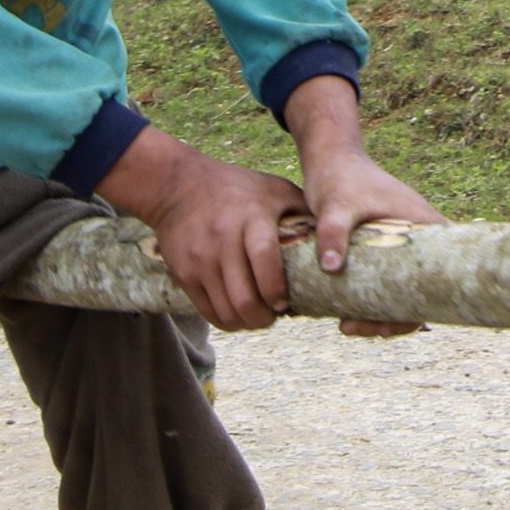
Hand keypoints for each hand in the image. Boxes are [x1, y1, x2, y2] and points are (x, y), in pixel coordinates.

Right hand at [103, 132, 308, 331]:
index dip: (277, 290)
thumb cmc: (237, 188)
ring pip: (227, 311)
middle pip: (245, 298)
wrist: (177, 186)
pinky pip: (207, 311)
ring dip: (247, 323)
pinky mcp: (183, 272)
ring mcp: (201, 258)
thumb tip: (333, 239)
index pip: (265, 260)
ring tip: (259, 316)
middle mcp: (223, 239)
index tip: (286, 302)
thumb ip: (302, 211)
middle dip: (265, 318)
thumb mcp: (273, 189)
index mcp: (251, 217)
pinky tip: (239, 313)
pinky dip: (227, 320)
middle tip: (275, 315)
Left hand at [297, 144, 444, 337]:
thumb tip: (331, 267)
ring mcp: (402, 246)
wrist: (331, 159)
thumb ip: (334, 232)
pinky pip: (387, 283)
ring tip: (346, 326)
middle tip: (355, 328)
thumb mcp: (336, 204)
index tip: (392, 323)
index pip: (441, 277)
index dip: (425, 306)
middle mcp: (420, 240)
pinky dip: (371, 300)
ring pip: (402, 291)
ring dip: (380, 314)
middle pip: (421, 292)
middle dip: (393, 320)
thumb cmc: (340, 177)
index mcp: (425, 226)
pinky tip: (345, 313)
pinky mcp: (384, 250)